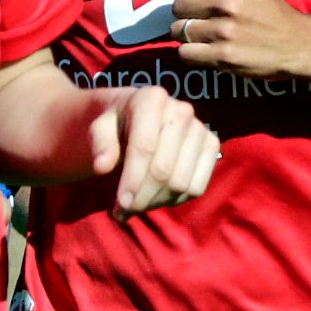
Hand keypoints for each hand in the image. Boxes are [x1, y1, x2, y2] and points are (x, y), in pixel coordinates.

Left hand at [88, 85, 218, 220]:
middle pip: (163, 169)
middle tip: (124, 210)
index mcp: (152, 99)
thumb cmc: (115, 122)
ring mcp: (200, 127)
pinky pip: (197, 186)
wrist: (137, 115)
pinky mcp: (212, 144)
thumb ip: (100, 144)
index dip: (132, 179)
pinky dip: (176, 200)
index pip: (144, 147)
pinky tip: (158, 198)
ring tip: (137, 206)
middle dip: (142, 198)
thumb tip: (102, 167)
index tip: (120, 204)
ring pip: (181, 182)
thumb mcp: (98, 127)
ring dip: (156, 202)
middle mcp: (181, 110)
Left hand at [167, 0, 310, 78]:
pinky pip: (184, 53)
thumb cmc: (269, 10)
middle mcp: (228, 2)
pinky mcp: (223, 56)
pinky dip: (193, 54)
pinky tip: (210, 50)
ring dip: (190, 35)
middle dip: (189, 14)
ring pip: (178, 31)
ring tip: (210, 35)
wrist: (298, 44)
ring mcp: (225, 31)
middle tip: (210, 19)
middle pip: (177, 7)